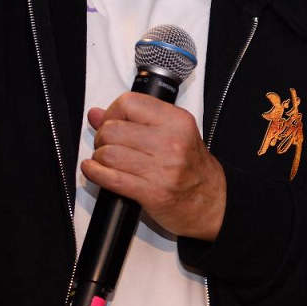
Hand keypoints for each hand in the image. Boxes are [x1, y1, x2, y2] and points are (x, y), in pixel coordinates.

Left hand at [82, 92, 226, 240]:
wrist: (212, 202)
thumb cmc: (191, 168)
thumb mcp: (173, 134)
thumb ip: (135, 121)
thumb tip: (96, 114)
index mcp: (177, 121)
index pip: (129, 103)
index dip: (112, 112)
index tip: (111, 122)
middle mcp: (171, 142)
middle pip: (113, 129)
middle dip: (102, 138)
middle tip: (107, 145)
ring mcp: (162, 169)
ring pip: (108, 154)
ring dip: (100, 158)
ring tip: (105, 160)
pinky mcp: (152, 192)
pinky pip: (111, 178)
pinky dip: (95, 173)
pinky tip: (94, 171)